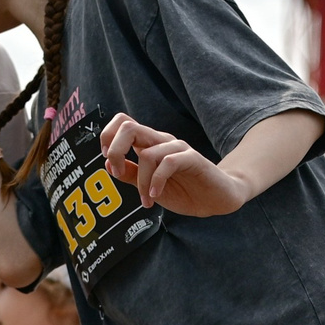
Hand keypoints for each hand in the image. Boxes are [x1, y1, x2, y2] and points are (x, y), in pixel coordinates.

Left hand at [100, 115, 248, 216]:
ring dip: (141, 181)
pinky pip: (168, 162)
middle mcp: (161, 142)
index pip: (123, 123)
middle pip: (129, 127)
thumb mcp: (149, 187)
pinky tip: (155, 195)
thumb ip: (130, 175)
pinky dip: (156, 181)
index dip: (108, 137)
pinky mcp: (192, 158)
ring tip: (146, 201)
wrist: (217, 199)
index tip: (108, 161)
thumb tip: (107, 164)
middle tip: (116, 173)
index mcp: (150, 145)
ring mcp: (177, 148)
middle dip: (115, 150)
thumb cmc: (185, 191)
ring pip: (147, 153)